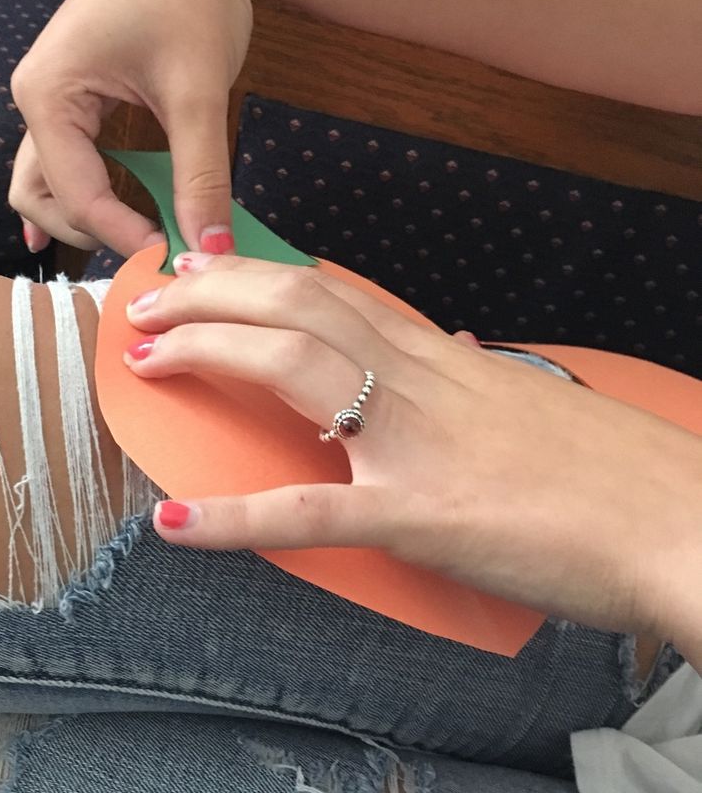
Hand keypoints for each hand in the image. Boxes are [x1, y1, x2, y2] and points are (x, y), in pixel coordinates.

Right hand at [8, 0, 256, 254]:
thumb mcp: (199, 92)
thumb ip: (201, 176)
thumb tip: (211, 249)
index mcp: (45, 92)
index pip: (74, 193)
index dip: (122, 236)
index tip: (172, 262)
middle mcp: (36, 93)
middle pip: (38, 194)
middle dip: (88, 233)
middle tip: (148, 261)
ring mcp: (56, 90)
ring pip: (50, 178)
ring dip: (86, 215)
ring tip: (134, 248)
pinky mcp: (83, 87)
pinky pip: (74, 153)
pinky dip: (96, 188)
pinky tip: (118, 217)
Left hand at [123, 253, 701, 644]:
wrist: (683, 519)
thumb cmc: (617, 475)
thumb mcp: (533, 407)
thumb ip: (478, 387)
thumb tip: (456, 362)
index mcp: (447, 359)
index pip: (336, 294)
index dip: (259, 275)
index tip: (208, 268)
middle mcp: (424, 379)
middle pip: (300, 304)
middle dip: (211, 294)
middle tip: (148, 304)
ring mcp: (416, 441)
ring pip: (296, 363)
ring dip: (208, 349)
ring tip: (145, 355)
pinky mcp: (420, 516)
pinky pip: (310, 512)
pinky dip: (234, 519)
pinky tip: (173, 524)